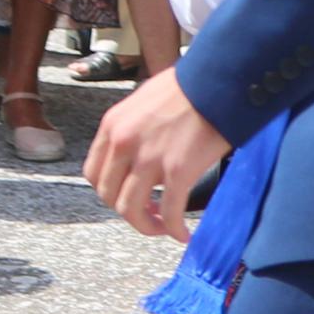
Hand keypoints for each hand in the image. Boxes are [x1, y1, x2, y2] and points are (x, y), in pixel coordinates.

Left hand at [85, 66, 229, 238]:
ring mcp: (149, 158)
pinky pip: (169, 212)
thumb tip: (144, 149)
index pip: (94, 172)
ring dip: (146, 225)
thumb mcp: (147, 101)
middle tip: (147, 214)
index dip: (108, 191)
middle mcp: (124, 144)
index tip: (126, 195)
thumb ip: (135, 127)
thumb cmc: (192, 85)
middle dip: (127, 211)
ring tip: (162, 228)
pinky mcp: (178, 170)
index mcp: (114, 126)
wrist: (219, 79)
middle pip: (109, 195)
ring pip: (131, 209)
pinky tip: (183, 234)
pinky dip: (173, 229)